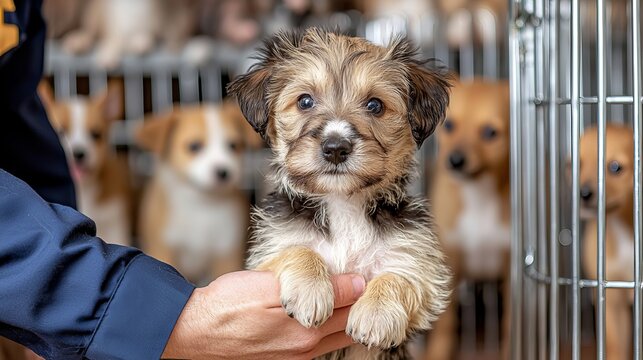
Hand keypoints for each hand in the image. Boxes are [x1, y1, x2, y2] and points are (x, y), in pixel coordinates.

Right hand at [161, 270, 365, 359]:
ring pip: (334, 336)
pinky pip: (316, 346)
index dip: (361, 285)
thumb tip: (356, 283)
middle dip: (356, 304)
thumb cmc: (226, 305)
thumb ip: (314, 286)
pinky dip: (325, 330)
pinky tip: (320, 316)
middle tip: (362, 281)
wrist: (192, 333)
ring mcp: (295, 357)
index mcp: (307, 327)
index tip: (366, 269)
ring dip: (342, 317)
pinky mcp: (283, 359)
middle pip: (346, 323)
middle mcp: (306, 346)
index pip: (350, 304)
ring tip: (344, 297)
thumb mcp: (269, 286)